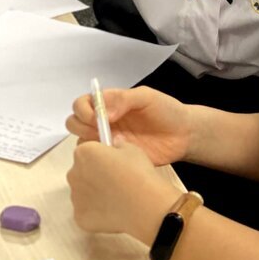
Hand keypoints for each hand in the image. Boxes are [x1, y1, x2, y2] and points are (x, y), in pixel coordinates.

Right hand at [66, 86, 194, 165]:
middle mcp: (104, 122)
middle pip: (74, 123)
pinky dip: (99, 160)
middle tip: (99, 133)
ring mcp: (108, 142)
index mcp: (109, 104)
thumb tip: (103, 113)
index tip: (97, 118)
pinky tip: (114, 159)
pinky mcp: (116, 160)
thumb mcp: (146, 97)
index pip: (82, 104)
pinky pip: (97, 162)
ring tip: (109, 146)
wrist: (184, 135)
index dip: (83, 111)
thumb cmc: (167, 111)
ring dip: (88, 144)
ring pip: (82, 144)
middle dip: (81, 127)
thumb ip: (123, 99)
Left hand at [67, 137, 175, 237]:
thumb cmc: (138, 174)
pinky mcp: (79, 217)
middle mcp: (74, 173)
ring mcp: (74, 197)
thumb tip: (115, 144)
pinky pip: (86, 212)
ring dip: (94, 194)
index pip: (86, 151)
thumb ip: (119, 144)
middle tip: (114, 181)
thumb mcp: (133, 150)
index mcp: (84, 153)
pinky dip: (96, 213)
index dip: (100, 157)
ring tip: (116, 198)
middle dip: (94, 175)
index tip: (111, 162)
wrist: (143, 206)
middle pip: (81, 172)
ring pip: (83, 193)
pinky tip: (113, 211)